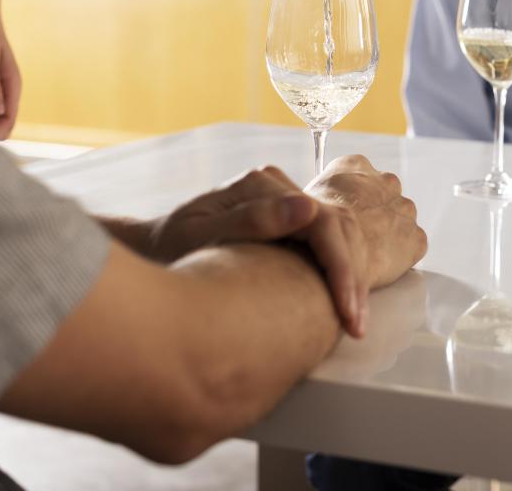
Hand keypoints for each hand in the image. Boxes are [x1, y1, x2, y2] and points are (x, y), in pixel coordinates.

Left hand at [150, 163, 372, 337]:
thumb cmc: (171, 245)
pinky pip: (329, 242)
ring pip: (341, 234)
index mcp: (259, 185)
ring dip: (353, 278)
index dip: (339, 268)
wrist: (156, 246)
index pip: (320, 221)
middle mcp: (278, 187)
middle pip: (337, 227)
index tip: (345, 309)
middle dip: (352, 278)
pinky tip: (343, 304)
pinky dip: (341, 273)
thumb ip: (251, 220)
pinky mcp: (290, 219)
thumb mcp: (201, 236)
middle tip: (355, 325)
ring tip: (353, 322)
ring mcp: (286, 201)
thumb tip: (306, 207)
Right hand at [306, 155, 426, 292]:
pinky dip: (398, 257)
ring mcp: (404, 209)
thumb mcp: (305, 197)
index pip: (358, 177)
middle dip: (371, 214)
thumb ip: (321, 194)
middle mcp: (386, 181)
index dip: (349, 199)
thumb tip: (315, 204)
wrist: (329, 255)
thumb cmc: (309, 230)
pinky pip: (410, 246)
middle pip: (381, 197)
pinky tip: (376, 266)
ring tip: (363, 254)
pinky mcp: (415, 238)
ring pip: (398, 221)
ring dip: (385, 234)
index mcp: (356, 165)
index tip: (342, 214)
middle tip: (353, 237)